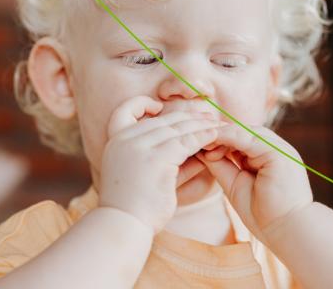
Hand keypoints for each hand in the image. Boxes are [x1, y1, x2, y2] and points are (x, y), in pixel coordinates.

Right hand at [98, 95, 222, 234]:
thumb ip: (168, 160)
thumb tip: (196, 150)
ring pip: (177, 128)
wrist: (123, 226)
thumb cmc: (135, 207)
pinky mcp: (156, 158)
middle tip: (209, 117)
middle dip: (188, 117)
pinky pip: (186, 142)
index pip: (128, 110)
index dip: (145, 105)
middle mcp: (124, 139)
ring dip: (200, 125)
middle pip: (162, 120)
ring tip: (217, 126)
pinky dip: (202, 137)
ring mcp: (139, 147)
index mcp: (116, 140)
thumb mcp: (147, 175)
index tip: (162, 110)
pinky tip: (215, 137)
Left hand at [195, 123, 312, 245]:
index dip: (218, 140)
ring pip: (246, 131)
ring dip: (222, 135)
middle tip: (195, 140)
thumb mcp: (235, 184)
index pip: (239, 139)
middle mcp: (275, 149)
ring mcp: (279, 148)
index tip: (196, 145)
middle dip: (218, 135)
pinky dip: (231, 138)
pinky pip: (252, 138)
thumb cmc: (264, 215)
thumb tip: (202, 150)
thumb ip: (222, 165)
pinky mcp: (280, 152)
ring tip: (203, 142)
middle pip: (242, 132)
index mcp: (266, 156)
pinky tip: (214, 143)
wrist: (287, 232)